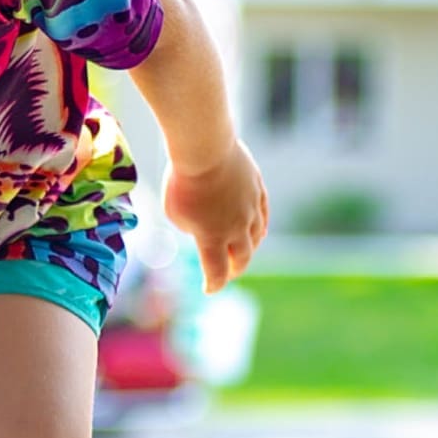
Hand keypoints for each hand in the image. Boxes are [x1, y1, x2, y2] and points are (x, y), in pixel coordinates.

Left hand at [162, 141, 267, 291]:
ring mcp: (251, 208)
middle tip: (228, 273)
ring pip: (256, 237)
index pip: (216, 271)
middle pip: (241, 257)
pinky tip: (258, 230)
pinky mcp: (258, 190)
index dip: (213, 284)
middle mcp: (237, 228)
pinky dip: (260, 227)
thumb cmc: (182, 181)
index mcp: (212, 238)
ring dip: (249, 248)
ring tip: (243, 253)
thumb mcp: (174, 211)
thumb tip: (202, 229)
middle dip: (234, 269)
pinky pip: (263, 215)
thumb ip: (189, 227)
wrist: (205, 148)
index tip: (209, 289)